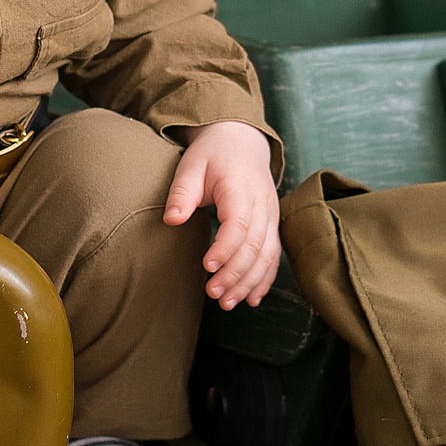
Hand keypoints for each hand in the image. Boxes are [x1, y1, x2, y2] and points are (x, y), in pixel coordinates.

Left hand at [162, 121, 279, 308]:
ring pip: (268, 255)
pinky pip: (274, 256)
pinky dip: (264, 279)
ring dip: (249, 282)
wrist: (241, 142)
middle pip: (255, 246)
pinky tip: (251, 299)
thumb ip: (182, 192)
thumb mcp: (191, 165)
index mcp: (241, 187)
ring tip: (227, 303)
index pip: (239, 224)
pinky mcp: (272, 226)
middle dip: (235, 274)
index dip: (226, 248)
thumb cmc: (212, 155)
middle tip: (212, 293)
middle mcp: (263, 204)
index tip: (207, 266)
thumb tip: (172, 220)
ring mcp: (271, 216)